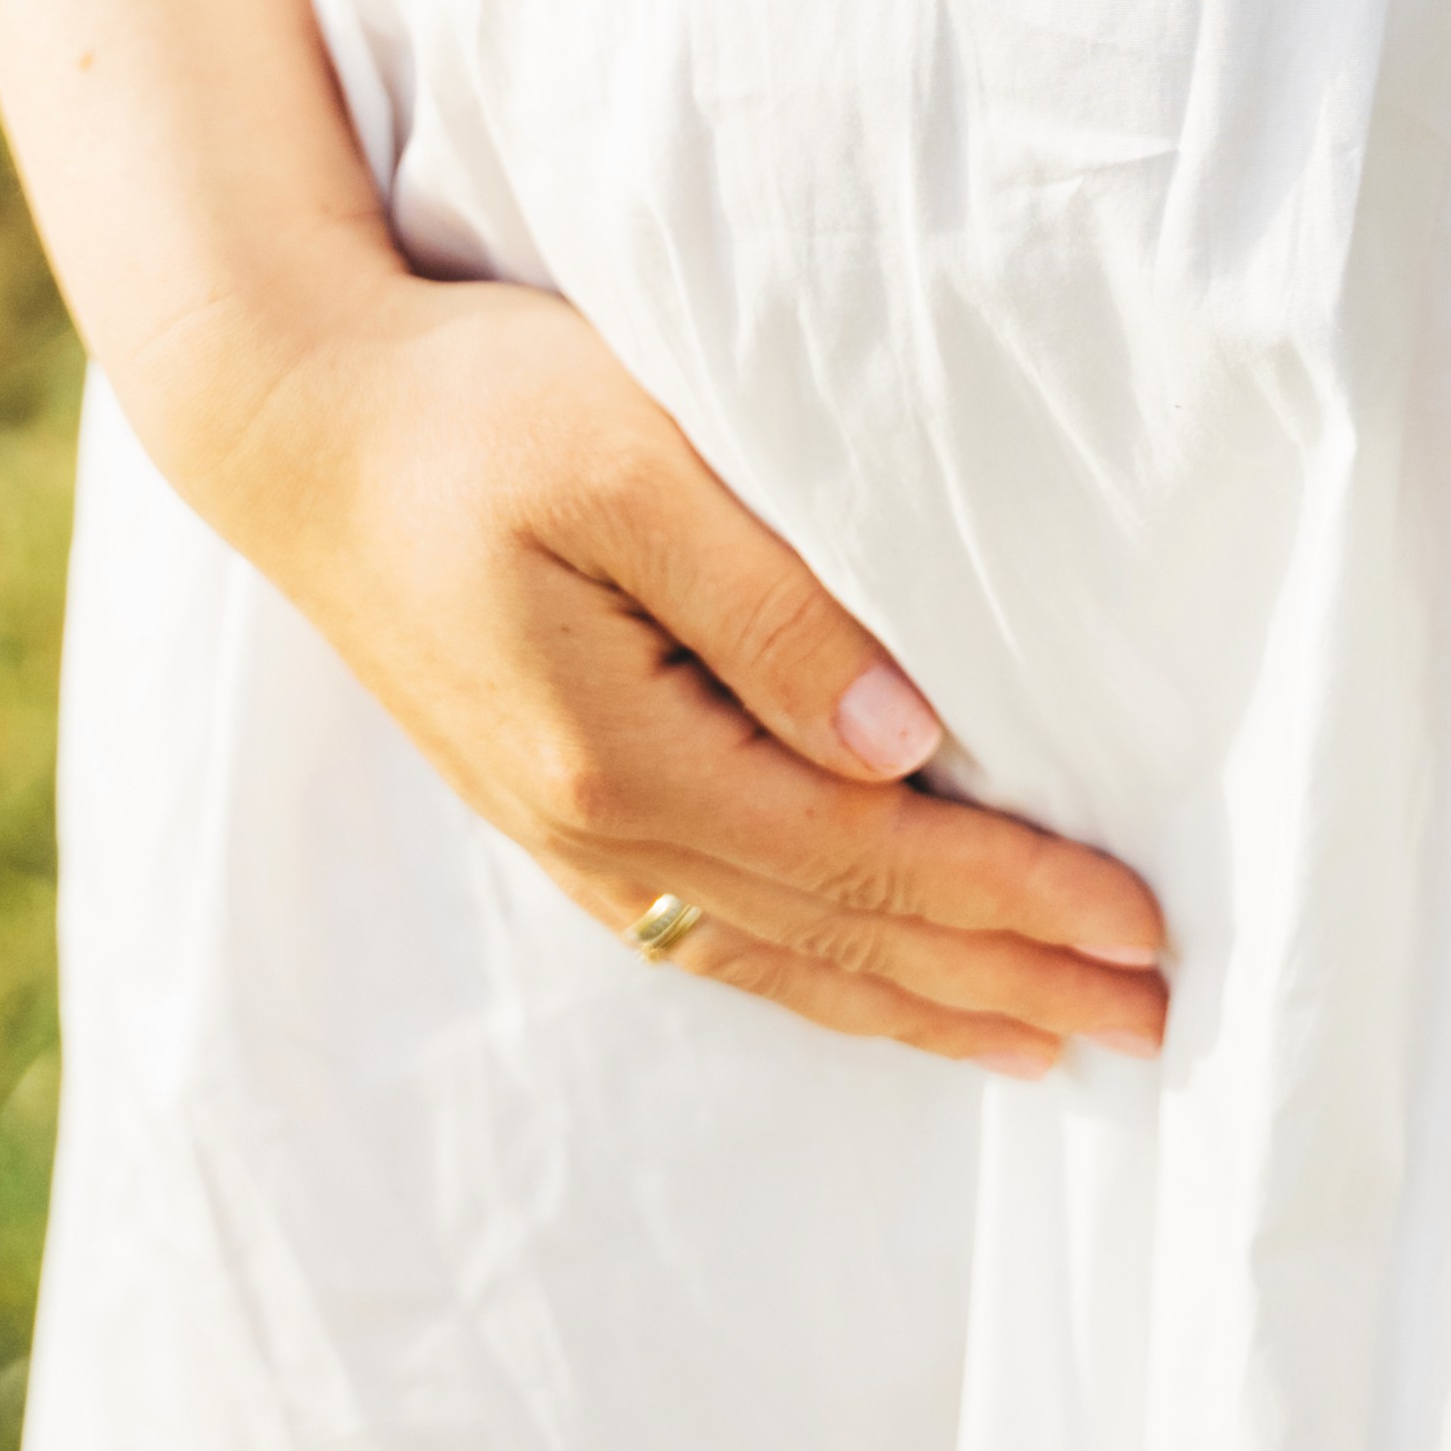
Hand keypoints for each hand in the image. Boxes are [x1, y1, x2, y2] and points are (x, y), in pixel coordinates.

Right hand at [172, 270, 1171, 1074]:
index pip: (866, 855)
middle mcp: (596, 829)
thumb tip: (901, 736)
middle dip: (1007, 985)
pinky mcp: (555, 810)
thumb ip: (766, 601)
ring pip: (782, 958)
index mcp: (622, 753)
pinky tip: (885, 993)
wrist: (292, 423)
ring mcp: (568, 836)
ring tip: (1056, 1042)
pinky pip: (718, 935)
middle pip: (841, 935)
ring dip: (928, 1005)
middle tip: (1158, 1026)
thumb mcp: (628, 459)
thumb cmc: (469, 408)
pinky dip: (824, 977)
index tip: (1141, 925)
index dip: (1012, 897)